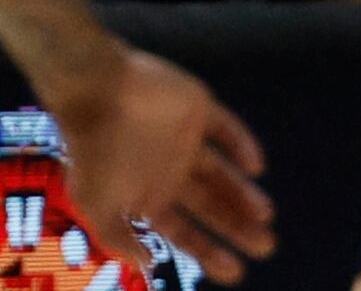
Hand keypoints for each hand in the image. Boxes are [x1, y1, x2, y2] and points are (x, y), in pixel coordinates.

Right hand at [48, 47, 273, 283]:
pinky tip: (256, 167)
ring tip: (266, 216)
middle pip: (210, 205)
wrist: (95, 88)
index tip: (235, 272)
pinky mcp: (197, 108)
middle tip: (266, 246)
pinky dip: (243, 146)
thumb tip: (145, 263)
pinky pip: (227, 129)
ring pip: (222, 172)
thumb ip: (118, 238)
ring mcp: (184, 139)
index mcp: (146, 194)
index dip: (207, 251)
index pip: (183, 230)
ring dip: (244, 194)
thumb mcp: (95, 204)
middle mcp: (168, 170)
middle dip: (236, 227)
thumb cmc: (94, 150)